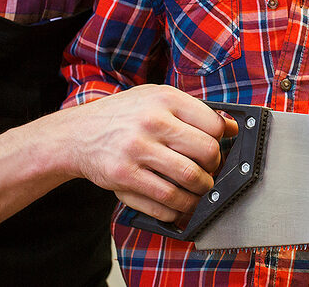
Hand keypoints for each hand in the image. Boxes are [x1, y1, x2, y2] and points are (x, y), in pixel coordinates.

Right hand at [58, 85, 237, 223]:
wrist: (76, 134)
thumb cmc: (123, 116)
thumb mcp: (156, 99)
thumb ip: (193, 111)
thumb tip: (231, 128)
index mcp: (164, 99)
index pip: (214, 126)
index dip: (221, 143)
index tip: (215, 150)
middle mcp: (151, 123)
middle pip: (206, 154)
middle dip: (213, 170)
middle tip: (208, 173)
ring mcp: (136, 151)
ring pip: (189, 181)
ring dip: (200, 193)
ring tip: (197, 192)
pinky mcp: (124, 177)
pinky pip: (164, 202)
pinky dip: (178, 209)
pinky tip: (178, 204)